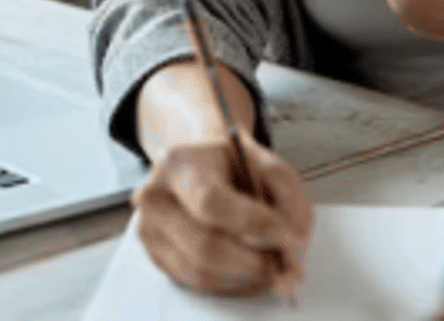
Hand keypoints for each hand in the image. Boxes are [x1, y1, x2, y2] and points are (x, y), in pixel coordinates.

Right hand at [132, 131, 312, 296]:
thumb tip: (292, 246)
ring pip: (201, 271)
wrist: (199, 163)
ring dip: (245, 276)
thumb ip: (287, 196)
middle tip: (284, 261)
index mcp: (180, 163)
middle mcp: (156, 197)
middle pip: (205, 246)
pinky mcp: (157, 256)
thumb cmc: (231, 163)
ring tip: (270, 264)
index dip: (253, 224)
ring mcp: (151, 230)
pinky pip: (196, 282)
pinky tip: (248, 267)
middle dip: (254, 261)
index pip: (211, 202)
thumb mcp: (266, 161)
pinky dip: (231, 281)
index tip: (285, 233)